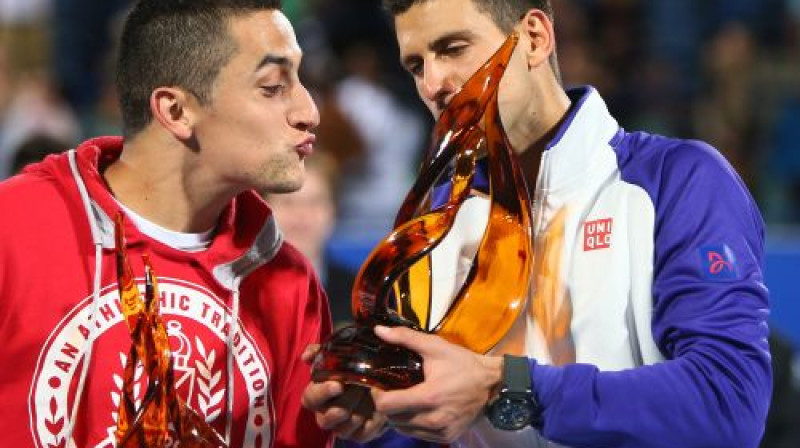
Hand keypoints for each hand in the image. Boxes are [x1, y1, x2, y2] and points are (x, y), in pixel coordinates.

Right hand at [300, 345, 387, 442]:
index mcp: (317, 396)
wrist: (384, 383)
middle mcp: (325, 415)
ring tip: (372, 396)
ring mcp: (341, 428)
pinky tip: (381, 409)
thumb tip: (305, 357)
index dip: (323, 393)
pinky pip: (362, 433)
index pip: (309, 399)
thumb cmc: (356, 368)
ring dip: (359, 411)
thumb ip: (319, 352)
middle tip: (359, 390)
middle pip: (325, 419)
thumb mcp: (339, 355)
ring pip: (344, 428)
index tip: (339, 385)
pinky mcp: (358, 435)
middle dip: (344, 404)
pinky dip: (373, 421)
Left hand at [371, 325, 502, 442]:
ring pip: (403, 429)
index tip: (380, 386)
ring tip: (404, 400)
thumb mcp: (435, 346)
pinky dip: (413, 425)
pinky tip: (418, 410)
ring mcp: (440, 431)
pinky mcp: (446, 437)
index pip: (386, 406)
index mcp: (428, 397)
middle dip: (388, 405)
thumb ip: (405, 337)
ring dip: (399, 416)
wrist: (493, 383)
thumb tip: (378, 330)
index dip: (377, 395)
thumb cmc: (463, 364)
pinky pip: (418, 435)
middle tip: (392, 390)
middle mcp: (432, 419)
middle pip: (392, 419)